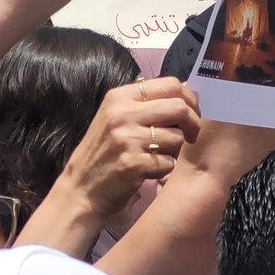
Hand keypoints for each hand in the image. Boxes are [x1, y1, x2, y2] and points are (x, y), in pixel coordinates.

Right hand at [61, 77, 201, 220]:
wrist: (81, 189)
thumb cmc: (104, 152)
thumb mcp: (116, 117)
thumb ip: (145, 103)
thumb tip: (184, 90)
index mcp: (120, 97)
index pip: (169, 84)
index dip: (189, 98)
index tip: (191, 113)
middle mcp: (122, 113)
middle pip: (179, 107)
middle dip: (193, 123)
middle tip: (191, 136)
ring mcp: (127, 138)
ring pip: (176, 137)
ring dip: (174, 150)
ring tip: (158, 156)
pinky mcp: (133, 163)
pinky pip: (168, 162)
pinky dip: (164, 169)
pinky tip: (149, 172)